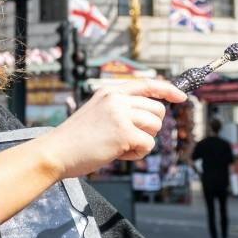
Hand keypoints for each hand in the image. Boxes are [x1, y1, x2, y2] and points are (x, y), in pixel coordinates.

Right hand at [38, 78, 186, 178]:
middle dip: (150, 127)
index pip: (147, 84)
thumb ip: (121, 107)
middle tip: (128, 138)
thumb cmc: (76, 138)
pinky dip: (137, 153)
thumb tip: (152, 113)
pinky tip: (118, 154)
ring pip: (155, 127)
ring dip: (143, 141)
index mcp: (110, 91)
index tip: (181, 98)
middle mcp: (116, 99)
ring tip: (119, 146)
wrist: (56, 152)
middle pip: (157, 110)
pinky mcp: (124, 133)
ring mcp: (120, 115)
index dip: (168, 90)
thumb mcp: (97, 111)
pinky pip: (148, 144)